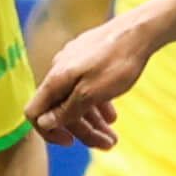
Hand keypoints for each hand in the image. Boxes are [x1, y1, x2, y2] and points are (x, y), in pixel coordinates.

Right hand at [26, 13, 152, 149]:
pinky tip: (112, 116)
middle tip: (108, 145)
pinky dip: (98, 104)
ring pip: (76, 99)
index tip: (71, 142)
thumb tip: (43, 123)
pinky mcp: (89, 57)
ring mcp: (74, 63)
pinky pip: (86, 86)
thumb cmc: (117, 62)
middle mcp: (59, 70)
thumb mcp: (91, 93)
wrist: (140, 30)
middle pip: (61, 109)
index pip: (35, 113)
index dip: (49, 132)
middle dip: (83, 131)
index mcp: (56, 80)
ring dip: (93, 122)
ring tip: (113, 137)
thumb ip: (66, 109)